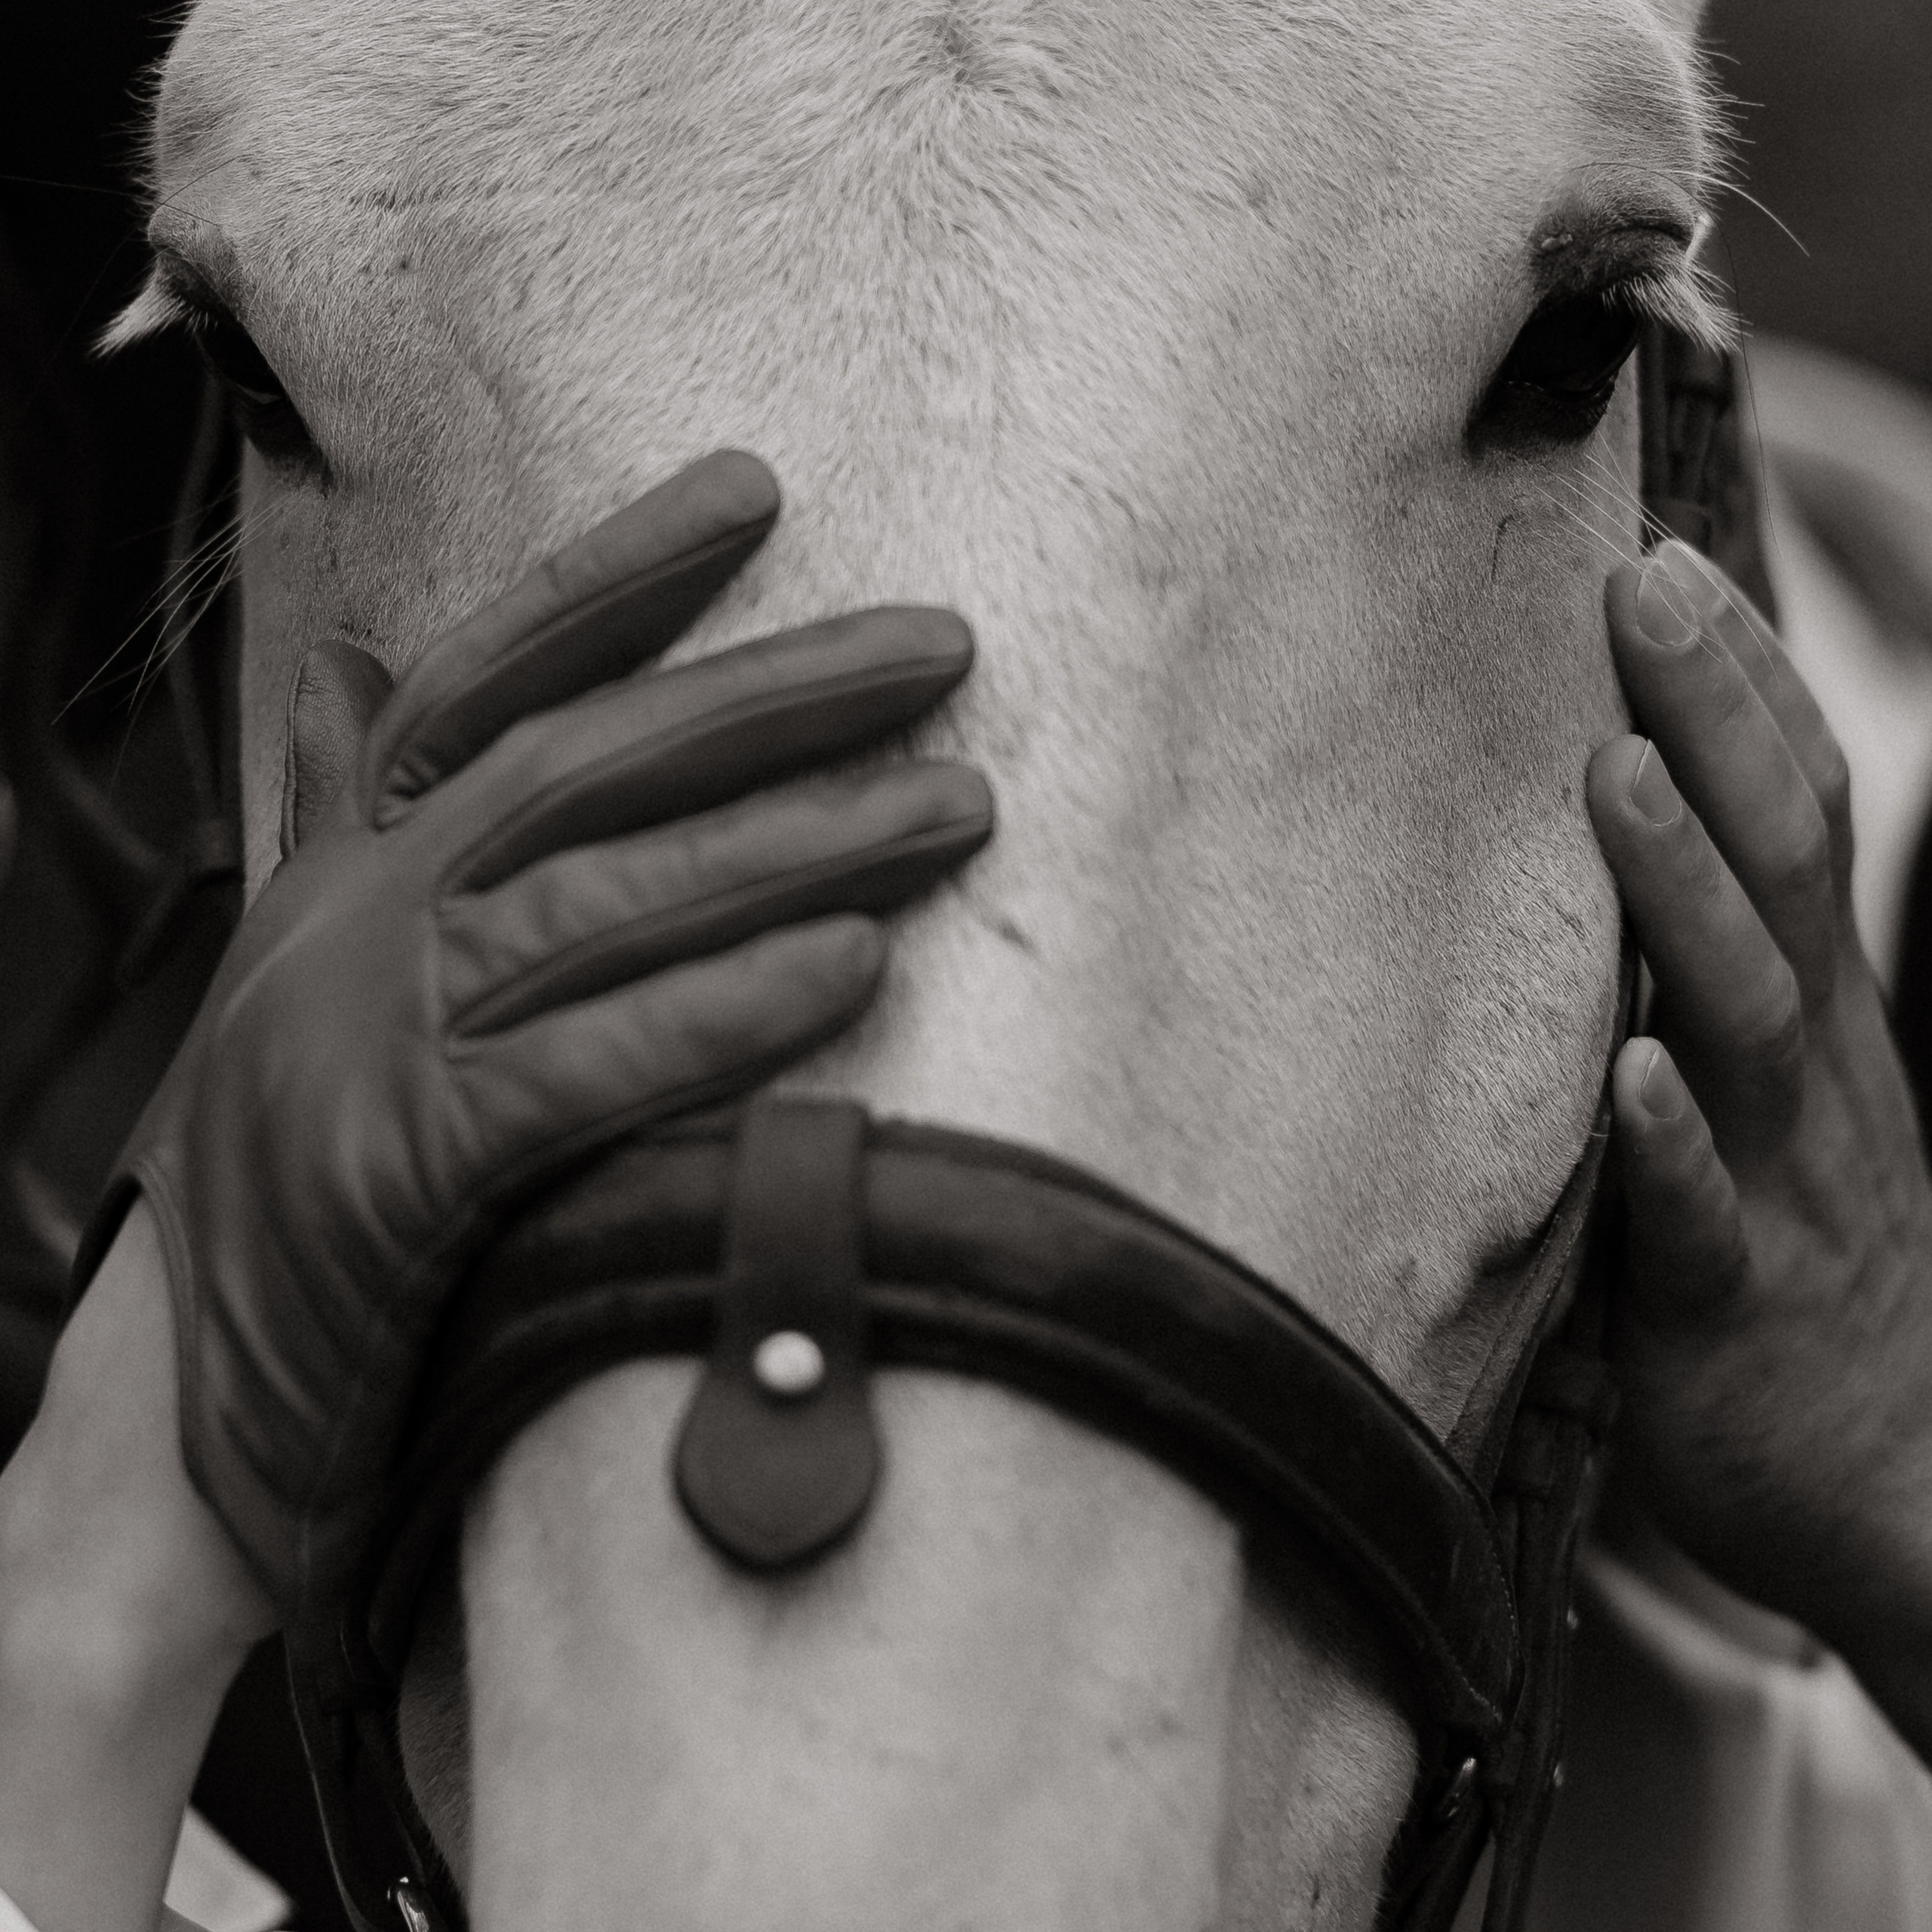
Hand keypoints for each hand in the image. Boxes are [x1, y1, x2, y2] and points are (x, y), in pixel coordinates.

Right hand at [82, 449, 993, 1619]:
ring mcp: (364, 1047)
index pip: (488, 679)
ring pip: (600, 904)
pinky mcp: (394, 1179)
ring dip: (792, 847)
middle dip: (771, 697)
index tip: (754, 492)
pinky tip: (851, 966)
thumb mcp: (297, 974)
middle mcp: (355, 932)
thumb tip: (355, 654)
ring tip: (955, 806)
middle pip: (583, 769)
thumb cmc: (285, 1186)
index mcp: (351, 876)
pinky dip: (713, 1016)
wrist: (175, 1422)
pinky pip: (578, 1073)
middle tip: (943, 648)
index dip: (617, 579)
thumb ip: (344, 816)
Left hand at [1590, 540, 1931, 1751]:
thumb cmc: (1801, 1250)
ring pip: (1741, 1018)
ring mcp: (1783, 1184)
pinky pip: (1698, 1219)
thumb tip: (1619, 816)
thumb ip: (1714, 968)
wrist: (1895, 1483)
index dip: (1745, 685)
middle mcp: (1811, 1072)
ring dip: (1681, 890)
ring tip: (1610, 772)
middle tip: (1637, 581)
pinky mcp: (1725, 1310)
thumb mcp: (1777, 1090)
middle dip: (1714, 719)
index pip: (1798, 811)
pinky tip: (1622, 1075)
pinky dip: (1666, 1141)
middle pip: (1779, 865)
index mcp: (1814, 1010)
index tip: (1666, 556)